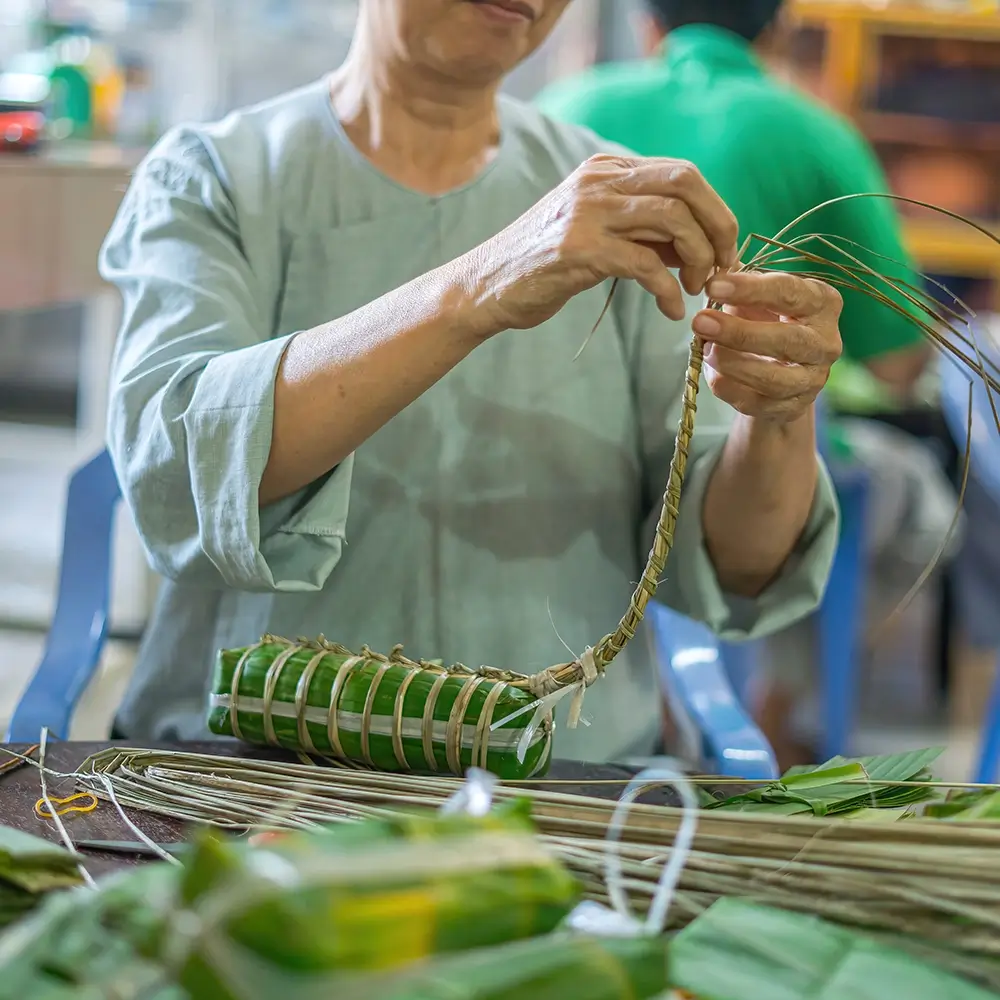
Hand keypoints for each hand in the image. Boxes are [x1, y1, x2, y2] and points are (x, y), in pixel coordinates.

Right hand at [466, 153, 738, 334]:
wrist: (485, 287)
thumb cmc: (543, 267)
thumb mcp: (598, 234)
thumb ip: (643, 229)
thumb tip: (701, 243)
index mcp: (606, 169)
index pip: (683, 174)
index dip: (716, 213)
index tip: (724, 253)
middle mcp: (599, 180)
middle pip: (687, 183)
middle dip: (719, 227)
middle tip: (724, 269)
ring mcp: (588, 211)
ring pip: (673, 218)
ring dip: (699, 258)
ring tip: (698, 290)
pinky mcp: (579, 249)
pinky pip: (646, 264)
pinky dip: (669, 290)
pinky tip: (672, 311)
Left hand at [692, 271, 843, 423]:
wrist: (780, 372)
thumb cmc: (767, 321)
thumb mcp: (758, 298)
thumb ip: (740, 284)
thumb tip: (710, 268)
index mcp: (822, 303)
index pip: (790, 293)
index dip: (750, 289)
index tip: (713, 285)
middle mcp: (826, 342)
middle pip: (786, 340)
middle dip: (738, 332)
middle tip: (700, 321)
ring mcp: (812, 379)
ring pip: (773, 378)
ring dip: (732, 363)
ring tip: (704, 349)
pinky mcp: (792, 407)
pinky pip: (757, 402)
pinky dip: (729, 388)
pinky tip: (713, 374)